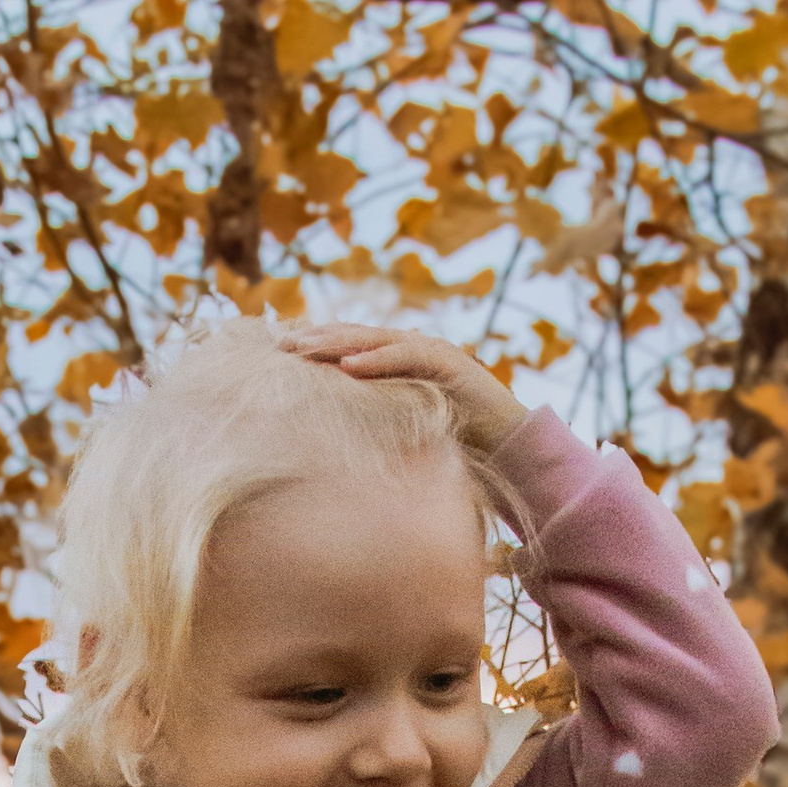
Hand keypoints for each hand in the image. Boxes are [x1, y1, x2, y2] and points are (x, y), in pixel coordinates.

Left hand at [281, 323, 529, 454]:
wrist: (510, 449)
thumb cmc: (456, 448)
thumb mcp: (402, 432)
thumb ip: (373, 423)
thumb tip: (330, 439)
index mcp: (398, 363)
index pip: (350, 348)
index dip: (316, 348)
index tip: (276, 355)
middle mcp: (412, 349)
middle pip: (356, 337)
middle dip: (316, 338)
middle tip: (277, 344)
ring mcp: (431, 351)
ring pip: (376, 340)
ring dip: (337, 342)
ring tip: (302, 348)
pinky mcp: (449, 363)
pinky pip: (406, 357)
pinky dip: (376, 360)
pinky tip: (347, 366)